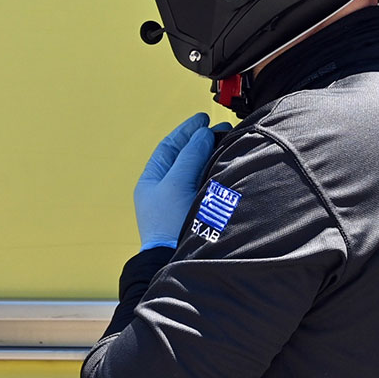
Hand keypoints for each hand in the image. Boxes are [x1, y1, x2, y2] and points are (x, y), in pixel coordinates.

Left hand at [133, 113, 230, 250]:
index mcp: (152, 181)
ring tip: (226, 143)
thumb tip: (202, 134)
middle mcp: (165, 190)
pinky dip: (215, 172)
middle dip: (202, 141)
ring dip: (210, 155)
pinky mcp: (195, 211)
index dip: (187, 130)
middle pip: (184, 157)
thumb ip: (190, 156)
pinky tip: (226, 166)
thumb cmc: (169, 222)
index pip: (169, 147)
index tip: (203, 118)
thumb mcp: (177, 183)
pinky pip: (204, 184)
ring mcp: (180, 202)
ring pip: (196, 170)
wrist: (174, 259)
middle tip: (222, 128)